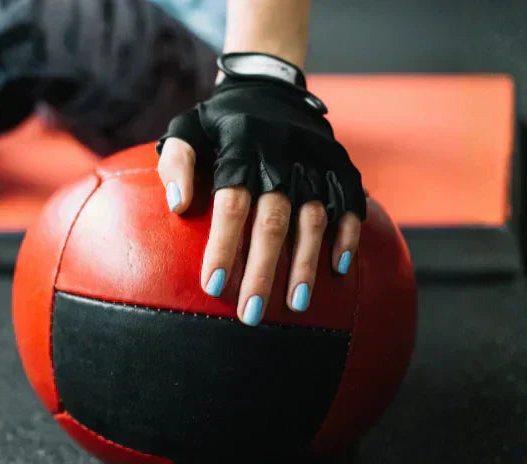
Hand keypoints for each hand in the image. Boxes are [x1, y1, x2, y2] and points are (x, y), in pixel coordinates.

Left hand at [156, 63, 365, 325]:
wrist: (268, 85)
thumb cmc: (218, 122)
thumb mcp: (186, 129)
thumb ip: (176, 163)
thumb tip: (178, 206)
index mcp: (240, 146)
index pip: (231, 203)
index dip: (223, 246)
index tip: (214, 286)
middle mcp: (280, 154)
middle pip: (273, 220)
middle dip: (263, 271)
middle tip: (252, 314)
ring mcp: (314, 160)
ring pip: (313, 218)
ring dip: (305, 264)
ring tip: (295, 304)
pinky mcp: (340, 164)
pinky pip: (350, 203)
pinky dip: (347, 235)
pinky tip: (338, 269)